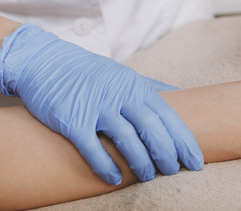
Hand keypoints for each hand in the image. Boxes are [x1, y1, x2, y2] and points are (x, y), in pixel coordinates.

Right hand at [0, 24, 202, 184]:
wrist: (45, 62)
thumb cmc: (89, 72)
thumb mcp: (123, 74)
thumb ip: (151, 86)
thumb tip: (179, 92)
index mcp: (135, 85)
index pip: (167, 115)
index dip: (183, 140)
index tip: (196, 160)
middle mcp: (119, 95)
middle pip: (151, 127)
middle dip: (167, 153)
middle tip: (174, 171)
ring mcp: (96, 106)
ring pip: (126, 138)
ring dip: (140, 162)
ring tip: (148, 177)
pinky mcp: (72, 119)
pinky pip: (92, 147)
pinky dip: (106, 165)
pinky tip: (114, 178)